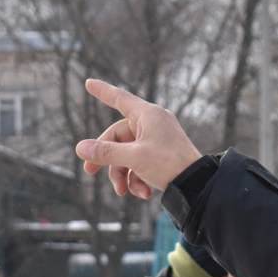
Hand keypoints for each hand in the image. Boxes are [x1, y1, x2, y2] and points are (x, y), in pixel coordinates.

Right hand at [74, 79, 201, 198]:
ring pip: (127, 154)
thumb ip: (105, 152)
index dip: (103, 91)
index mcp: (148, 115)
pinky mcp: (161, 156)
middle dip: (107, 159)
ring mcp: (157, 140)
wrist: (197, 184)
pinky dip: (137, 179)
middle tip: (89, 172)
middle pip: (117, 137)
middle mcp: (152, 124)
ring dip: (123, 175)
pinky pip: (140, 164)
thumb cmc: (168, 164)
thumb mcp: (133, 158)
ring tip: (123, 192)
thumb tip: (81, 148)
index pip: (120, 99)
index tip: (89, 83)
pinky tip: (144, 193)